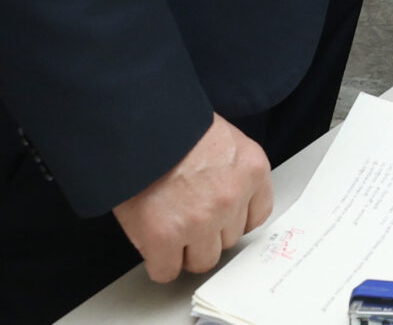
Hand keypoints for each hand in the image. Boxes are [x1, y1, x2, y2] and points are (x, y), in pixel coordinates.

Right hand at [113, 114, 273, 284]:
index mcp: (251, 169)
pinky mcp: (165, 237)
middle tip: (186, 218)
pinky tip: (151, 247)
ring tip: (168, 229)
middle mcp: (232, 198)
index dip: (232, 219)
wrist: (137, 123)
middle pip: (227, 240)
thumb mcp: (220, 138)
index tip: (219, 219)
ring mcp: (200, 220)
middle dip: (207, 234)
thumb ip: (230, 171)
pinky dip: (158, 263)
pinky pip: (167, 270)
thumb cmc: (173, 125)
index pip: (256, 215)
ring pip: (202, 260)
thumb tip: (220, 196)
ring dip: (184, 250)